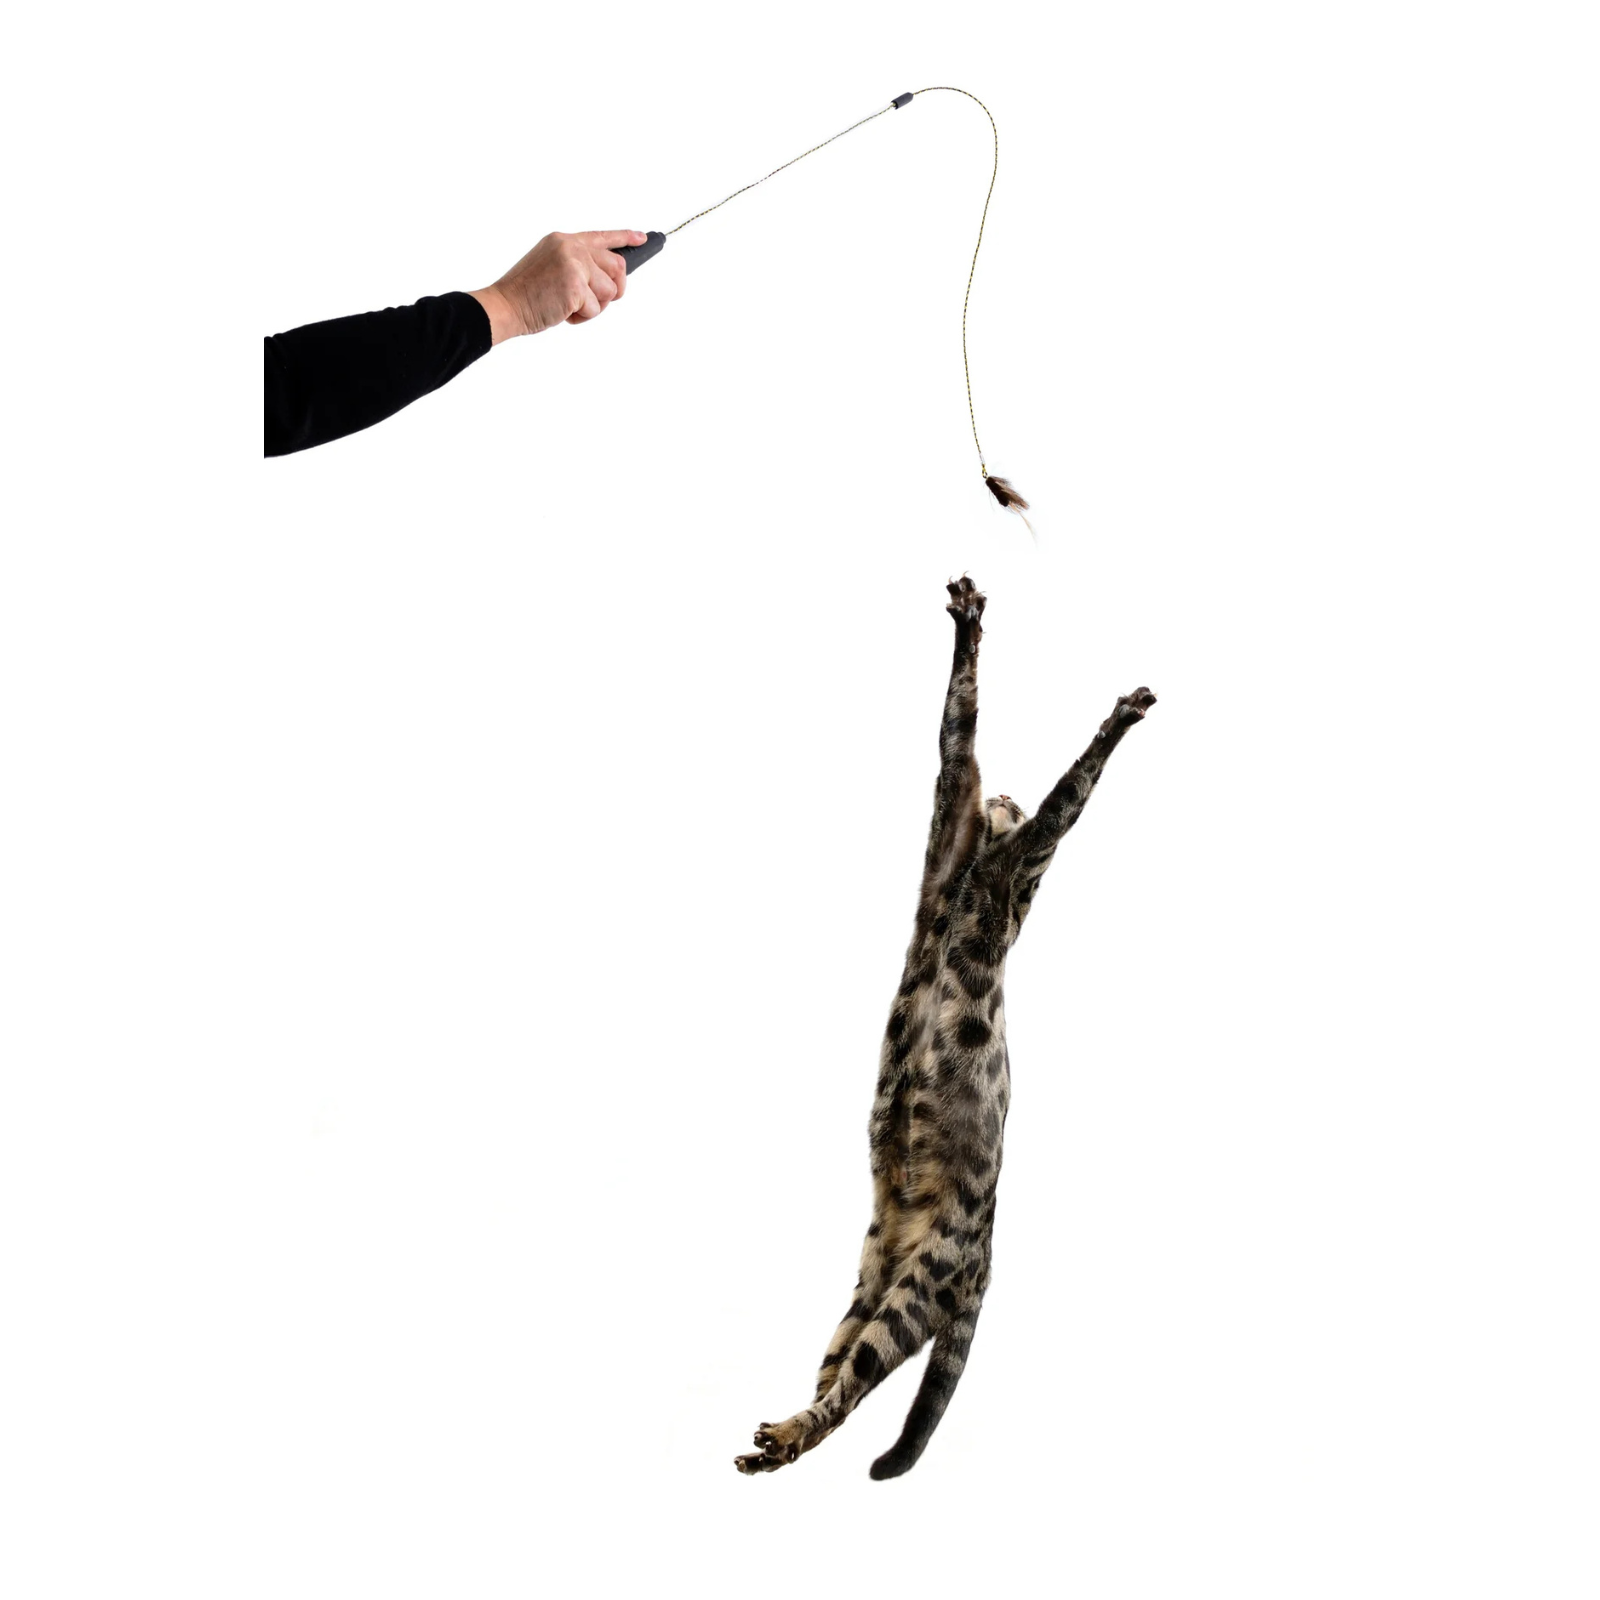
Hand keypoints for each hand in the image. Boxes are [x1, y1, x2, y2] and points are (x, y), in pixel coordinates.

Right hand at [469, 230, 647, 343]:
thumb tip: (608, 279)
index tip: (642, 239)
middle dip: (612, 290)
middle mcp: (571, 247)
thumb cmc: (526, 293)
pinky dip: (582, 318)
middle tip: (593, 301)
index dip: (625, 237)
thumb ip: (577, 265)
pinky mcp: (575, 285)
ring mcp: (574, 264)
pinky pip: (596, 309)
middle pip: (616, 267)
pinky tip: (562, 313)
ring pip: (609, 291)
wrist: (505, 305)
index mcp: (564, 240)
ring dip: (594, 307)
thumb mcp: (551, 267)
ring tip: (568, 306)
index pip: (601, 236)